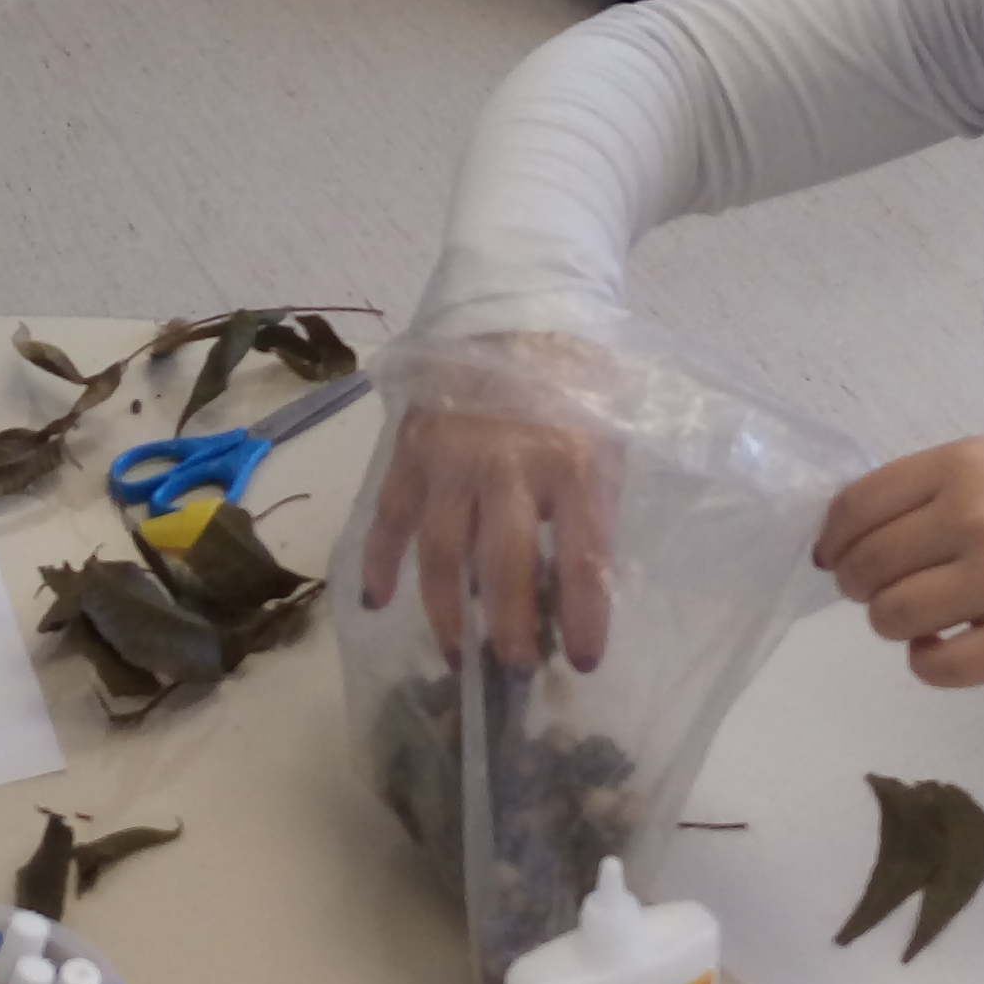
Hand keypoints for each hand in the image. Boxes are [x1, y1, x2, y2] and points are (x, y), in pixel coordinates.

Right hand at [355, 340, 621, 671]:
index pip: (583, 558)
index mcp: (574, 462)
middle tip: (517, 670)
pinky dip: (379, 561)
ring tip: (460, 657)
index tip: (585, 662)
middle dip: (510, 629)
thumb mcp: (605, 442)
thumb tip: (575, 591)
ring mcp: (452, 459)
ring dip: (448, 614)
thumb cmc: (573, 388)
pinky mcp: (411, 451)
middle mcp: (509, 465)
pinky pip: (389, 517)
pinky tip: (377, 600)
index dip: (585, 617)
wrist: (513, 312)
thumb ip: (590, 509)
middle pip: (505, 566)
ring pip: (443, 554)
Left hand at [815, 436, 983, 689]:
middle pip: (867, 568)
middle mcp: (975, 517)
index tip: (836, 558)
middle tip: (887, 591)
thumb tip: (851, 535)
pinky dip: (929, 662)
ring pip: (891, 618)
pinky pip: (936, 667)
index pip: (857, 507)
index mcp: (966, 464)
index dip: (834, 540)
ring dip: (896, 624)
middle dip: (863, 586)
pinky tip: (950, 647)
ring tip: (928, 618)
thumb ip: (936, 489)